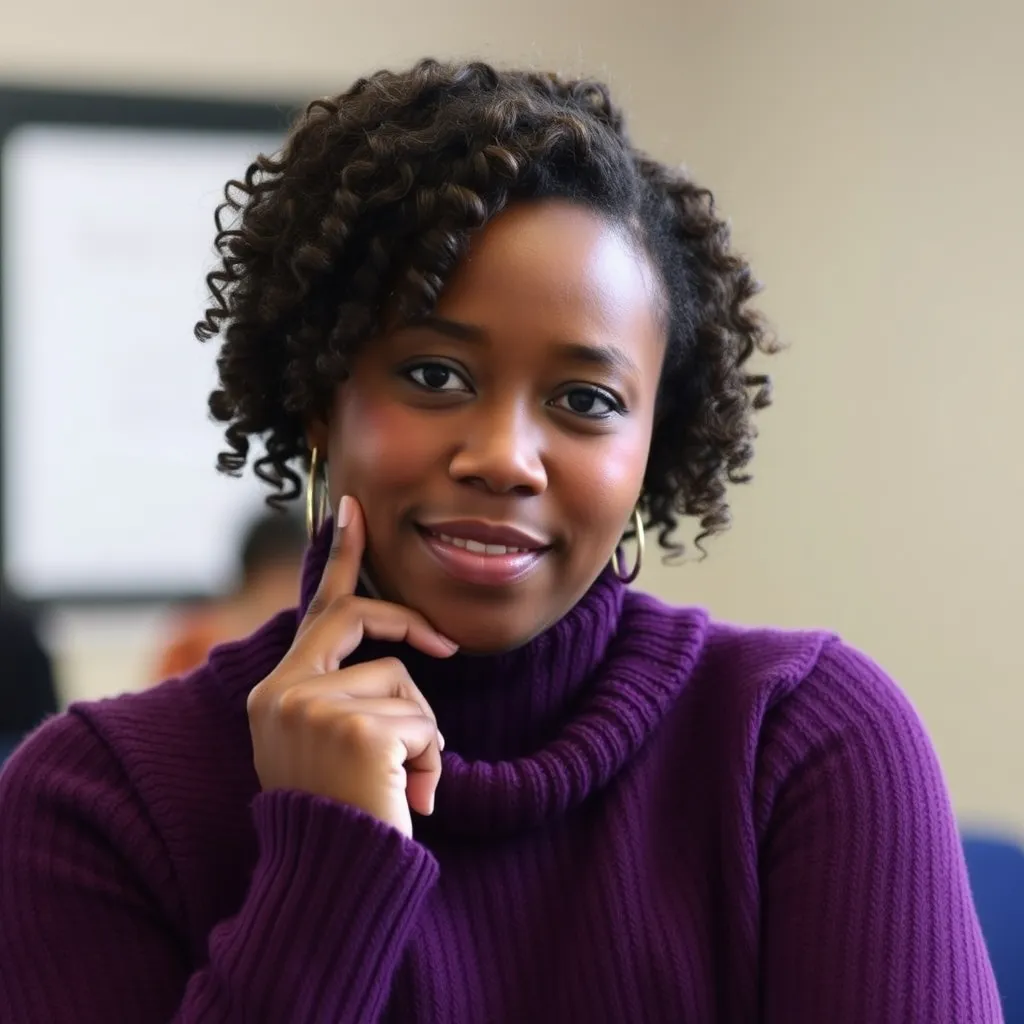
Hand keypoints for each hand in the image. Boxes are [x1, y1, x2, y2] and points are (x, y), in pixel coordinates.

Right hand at [246, 495, 455, 836]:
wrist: (333, 882)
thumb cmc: (344, 815)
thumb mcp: (330, 749)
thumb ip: (347, 696)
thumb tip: (404, 661)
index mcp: (275, 693)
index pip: (314, 611)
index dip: (341, 557)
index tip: (352, 508)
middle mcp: (282, 693)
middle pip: (358, 617)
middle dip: (407, 625)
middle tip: (448, 646)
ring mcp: (311, 708)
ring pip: (403, 679)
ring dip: (422, 732)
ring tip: (404, 783)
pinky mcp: (352, 729)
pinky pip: (421, 720)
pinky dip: (430, 760)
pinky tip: (410, 798)